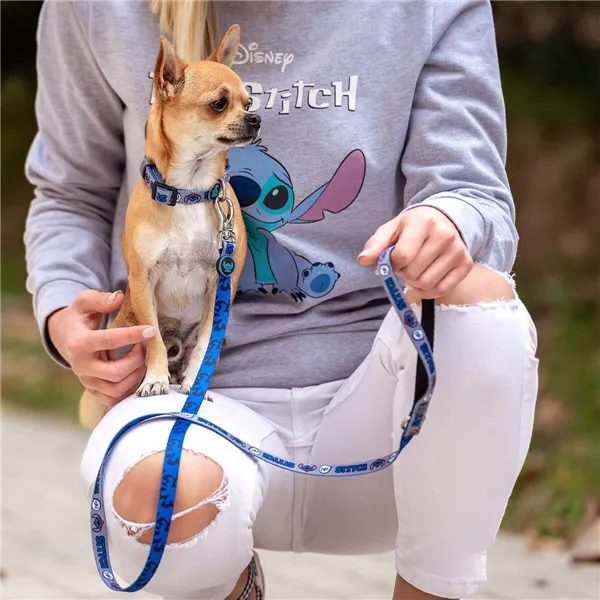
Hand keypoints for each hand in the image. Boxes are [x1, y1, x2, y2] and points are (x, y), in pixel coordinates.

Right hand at [48, 290, 155, 406]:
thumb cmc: (80, 317)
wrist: (66, 337)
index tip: (151, 330)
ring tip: (142, 359)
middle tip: (144, 347)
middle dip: (136, 360)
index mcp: (78, 343)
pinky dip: (130, 389)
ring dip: (136, 375)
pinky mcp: (93, 390)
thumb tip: (119, 298)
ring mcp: (86, 381)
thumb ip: (100, 299)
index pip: (108, 341)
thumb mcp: (84, 302)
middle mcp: (80, 366)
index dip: (132, 335)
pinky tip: (137, 372)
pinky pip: (114, 399)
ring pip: (116, 389)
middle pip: (115, 372)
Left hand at [358, 207, 472, 298]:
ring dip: (414, 283)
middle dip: (403, 273)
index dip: (392, 264)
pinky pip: (442, 290)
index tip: (393, 259)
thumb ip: (375, 244)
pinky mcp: (466, 263)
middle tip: (404, 265)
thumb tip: (363, 259)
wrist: (442, 219)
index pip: (402, 256)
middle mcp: (444, 235)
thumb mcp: (391, 229)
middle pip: (413, 273)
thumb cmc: (412, 227)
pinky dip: (428, 291)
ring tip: (415, 270)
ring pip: (427, 284)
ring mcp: (458, 250)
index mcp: (423, 222)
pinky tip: (424, 280)